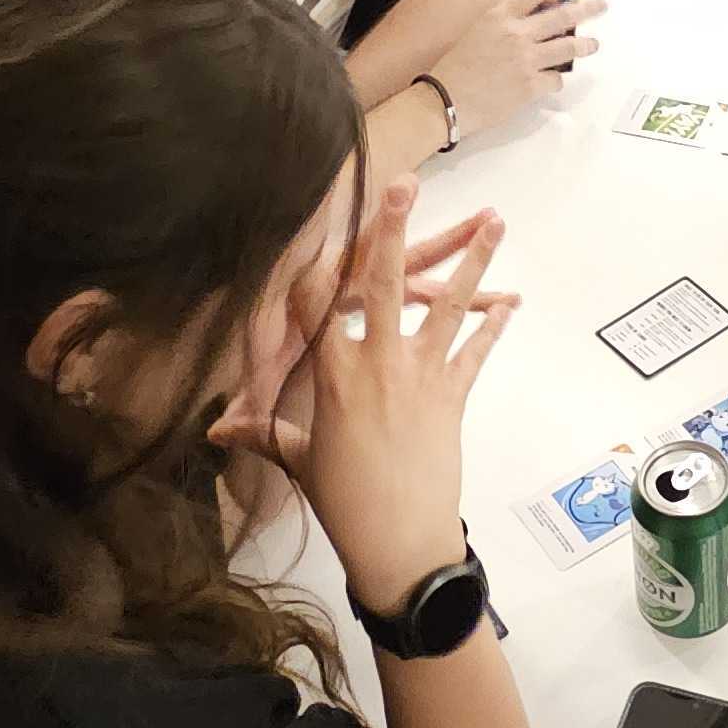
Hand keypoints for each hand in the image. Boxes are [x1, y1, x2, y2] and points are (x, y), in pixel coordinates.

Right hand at [209, 206, 497, 482]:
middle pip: (385, 284)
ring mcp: (421, 376)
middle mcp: (377, 364)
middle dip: (394, 231)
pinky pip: (475, 352)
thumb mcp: (299, 461)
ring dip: (473, 261)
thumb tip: (213, 433)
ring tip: (495, 222)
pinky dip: (494, 326)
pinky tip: (513, 301)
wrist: (400, 542)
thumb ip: (262, 434)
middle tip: (405, 185)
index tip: (318, 219)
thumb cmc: (342, 501)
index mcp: (332, 374)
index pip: (318, 303)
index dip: (315, 260)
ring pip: (449, 306)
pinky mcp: (454, 396)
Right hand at [432, 0, 600, 131]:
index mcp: (499, 16)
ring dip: (586, 45)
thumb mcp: (476, 32)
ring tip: (593, 45)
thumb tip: (528, 25)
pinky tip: (549, 83)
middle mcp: (516, 33)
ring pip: (570, 47)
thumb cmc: (455, 69)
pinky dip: (555, 81)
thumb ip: (503, 25)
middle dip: (588, 9)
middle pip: (564, 15)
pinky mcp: (530, 85)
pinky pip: (556, 80)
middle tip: (601, 7)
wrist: (444, 100)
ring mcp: (526, 59)